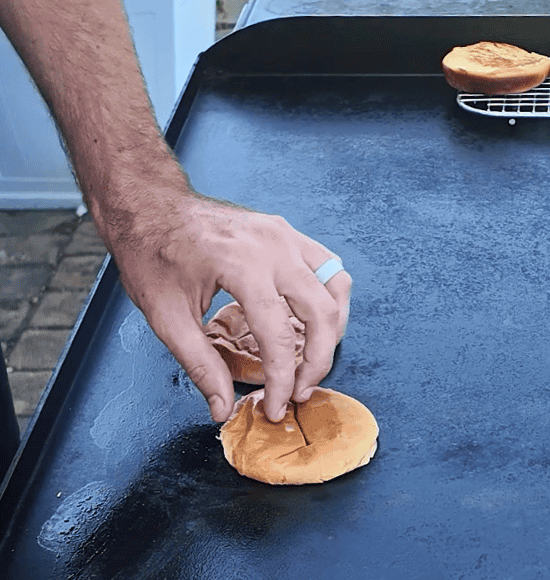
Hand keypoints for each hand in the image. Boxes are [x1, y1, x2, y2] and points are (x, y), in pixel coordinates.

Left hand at [100, 188, 350, 422]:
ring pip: (337, 285)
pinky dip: (330, 298)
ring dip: (334, 327)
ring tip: (315, 358)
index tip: (274, 406)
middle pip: (322, 312)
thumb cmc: (152, 254)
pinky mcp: (287, 233)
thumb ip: (200, 364)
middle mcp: (274, 247)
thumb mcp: (166, 317)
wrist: (150, 205)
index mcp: (242, 266)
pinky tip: (315, 320)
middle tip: (300, 390)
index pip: (279, 335)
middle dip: (318, 360)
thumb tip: (222, 406)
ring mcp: (285, 235)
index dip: (280, 379)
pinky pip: (328, 266)